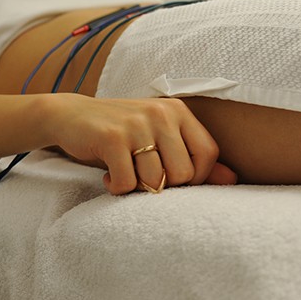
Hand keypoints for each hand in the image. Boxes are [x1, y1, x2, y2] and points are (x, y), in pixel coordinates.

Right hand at [45, 94, 236, 194]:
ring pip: (154, 181)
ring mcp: (136, 124)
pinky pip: (127, 182)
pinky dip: (116, 187)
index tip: (170, 178)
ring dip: (136, 188)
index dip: (194, 177)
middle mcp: (160, 114)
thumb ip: (192, 157)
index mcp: (177, 111)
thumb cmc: (119, 132)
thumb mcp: (157, 137)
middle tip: (141, 176)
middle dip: (162, 185)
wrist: (69, 115)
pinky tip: (107, 176)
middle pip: (183, 174)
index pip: (208, 154)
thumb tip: (231, 180)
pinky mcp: (111, 138)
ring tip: (123, 174)